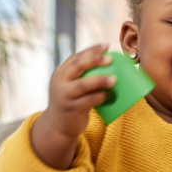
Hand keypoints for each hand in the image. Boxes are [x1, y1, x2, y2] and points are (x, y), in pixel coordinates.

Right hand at [30, 44, 113, 168]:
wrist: (58, 125)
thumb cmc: (71, 101)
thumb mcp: (70, 85)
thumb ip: (82, 76)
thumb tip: (110, 64)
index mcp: (61, 73)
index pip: (76, 57)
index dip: (91, 50)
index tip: (106, 46)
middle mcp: (59, 82)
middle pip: (77, 66)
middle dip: (94, 60)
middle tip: (110, 59)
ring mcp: (64, 95)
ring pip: (82, 85)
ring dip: (99, 80)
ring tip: (114, 79)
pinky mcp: (71, 109)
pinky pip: (88, 101)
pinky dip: (99, 97)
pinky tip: (107, 95)